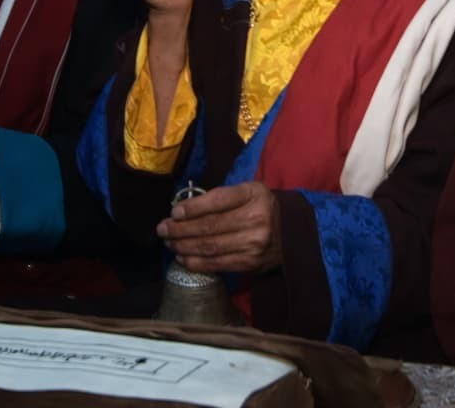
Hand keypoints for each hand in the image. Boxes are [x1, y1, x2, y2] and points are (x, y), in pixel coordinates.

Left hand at [158, 182, 282, 272]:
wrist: (292, 231)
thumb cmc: (261, 207)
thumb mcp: (248, 191)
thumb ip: (221, 197)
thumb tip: (183, 210)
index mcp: (254, 195)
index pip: (218, 201)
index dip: (193, 208)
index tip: (174, 212)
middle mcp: (256, 219)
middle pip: (210, 226)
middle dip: (180, 229)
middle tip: (163, 229)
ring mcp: (254, 244)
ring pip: (210, 247)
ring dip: (184, 246)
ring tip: (169, 243)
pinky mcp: (251, 263)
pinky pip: (217, 264)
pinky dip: (196, 262)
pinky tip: (183, 258)